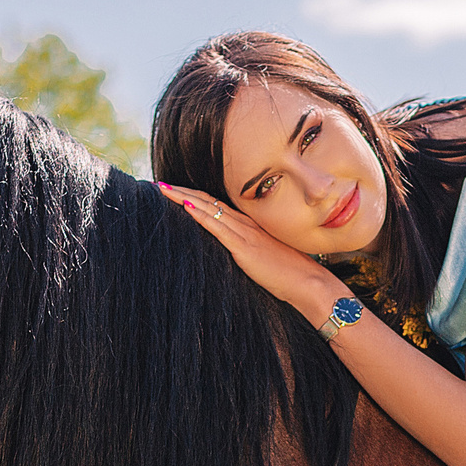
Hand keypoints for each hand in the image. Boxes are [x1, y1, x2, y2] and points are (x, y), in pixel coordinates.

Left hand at [157, 182, 337, 317]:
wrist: (308, 282)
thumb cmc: (290, 273)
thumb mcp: (265, 257)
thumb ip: (249, 251)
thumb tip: (236, 254)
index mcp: (249, 224)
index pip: (215, 203)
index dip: (193, 195)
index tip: (173, 190)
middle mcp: (245, 223)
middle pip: (207, 200)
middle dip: (181, 191)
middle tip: (158, 184)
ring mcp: (245, 233)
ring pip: (208, 208)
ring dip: (183, 197)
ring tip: (162, 189)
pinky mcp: (244, 247)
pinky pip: (218, 227)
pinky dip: (200, 215)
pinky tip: (185, 206)